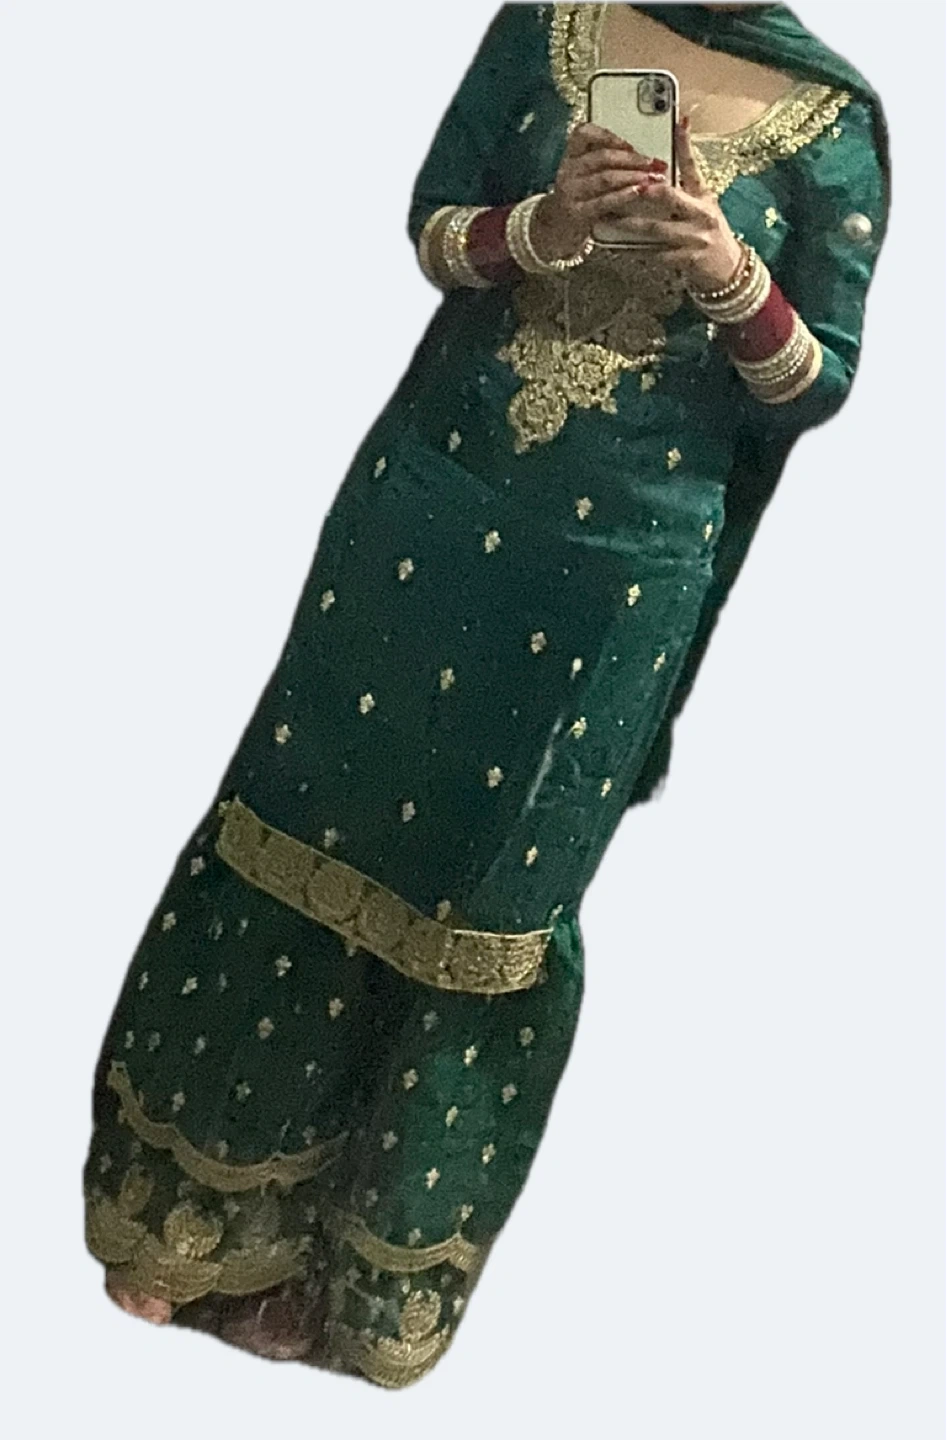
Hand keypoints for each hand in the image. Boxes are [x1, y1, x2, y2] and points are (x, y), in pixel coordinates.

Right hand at [530, 121, 668, 261]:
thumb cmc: (577, 200)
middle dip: (631, 159)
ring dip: (632, 176)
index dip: (609, 136)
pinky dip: (623, 195)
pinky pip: (604, 201)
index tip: (630, 144)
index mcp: (570, 156)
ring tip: (650, 177)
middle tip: (652, 163)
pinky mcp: (577, 213)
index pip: (584, 134)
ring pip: (605, 178)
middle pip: (602, 157)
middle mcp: (568, 170)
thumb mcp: (585, 176)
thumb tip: (641, 158)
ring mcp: (571, 192)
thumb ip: (605, 164)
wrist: (554, 231)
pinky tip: (638, 191)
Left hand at [590, 116, 744, 291]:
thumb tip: (663, 159)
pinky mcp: (687, 259)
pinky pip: (657, 254)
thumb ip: (685, 183)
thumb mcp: (703, 203)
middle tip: (627, 185)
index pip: (692, 165)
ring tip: (611, 219)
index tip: (679, 122)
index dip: (685, 144)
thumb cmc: (709, 231)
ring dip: (632, 224)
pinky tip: (621, 247)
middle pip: (671, 196)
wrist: (728, 267)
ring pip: (657, 228)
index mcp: (703, 195)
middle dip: (647, 190)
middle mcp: (701, 213)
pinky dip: (637, 250)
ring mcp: (695, 237)